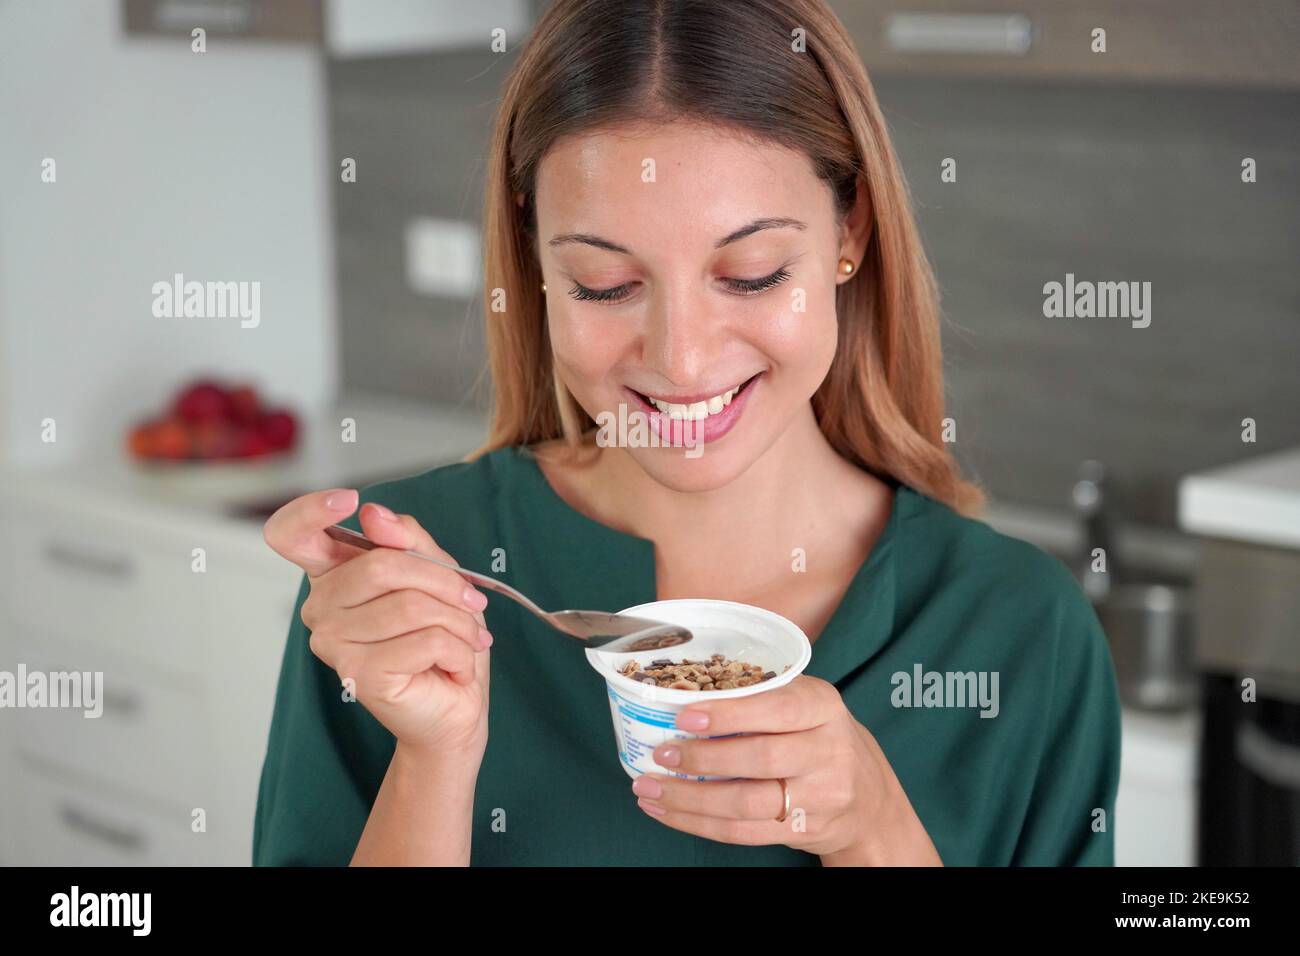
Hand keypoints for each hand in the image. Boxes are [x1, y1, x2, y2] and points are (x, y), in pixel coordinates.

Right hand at [263, 489, 491, 759]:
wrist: (455, 705)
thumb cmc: (441, 638)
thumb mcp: (436, 572)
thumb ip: (407, 539)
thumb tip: (373, 514)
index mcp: (332, 575)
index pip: (290, 534)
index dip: (310, 510)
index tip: (349, 499)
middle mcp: (320, 608)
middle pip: (381, 566)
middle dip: (443, 582)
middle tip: (471, 602)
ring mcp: (332, 644)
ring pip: (410, 605)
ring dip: (458, 619)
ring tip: (470, 636)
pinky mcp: (358, 675)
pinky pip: (425, 641)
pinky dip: (459, 648)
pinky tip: (456, 663)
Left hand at [630, 676, 941, 864]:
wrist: (867, 797)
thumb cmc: (817, 736)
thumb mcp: (806, 702)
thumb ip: (759, 695)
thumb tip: (679, 693)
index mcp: (823, 707)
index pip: (777, 709)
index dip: (728, 714)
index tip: (684, 717)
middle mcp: (828, 751)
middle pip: (759, 759)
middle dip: (702, 759)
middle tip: (662, 754)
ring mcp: (819, 797)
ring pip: (745, 803)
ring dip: (689, 799)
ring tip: (650, 787)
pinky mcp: (802, 831)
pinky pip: (743, 833)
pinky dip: (698, 824)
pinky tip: (668, 811)